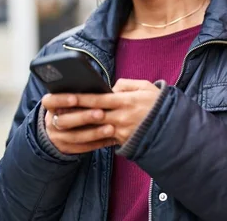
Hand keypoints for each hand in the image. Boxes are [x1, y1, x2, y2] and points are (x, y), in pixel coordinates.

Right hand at [42, 96, 116, 154]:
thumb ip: (81, 95)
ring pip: (75, 137)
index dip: (61, 100)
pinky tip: (111, 138)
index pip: (50, 101)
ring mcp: (58, 138)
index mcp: (51, 106)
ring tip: (111, 128)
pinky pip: (83, 147)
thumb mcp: (70, 99)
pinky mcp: (67, 149)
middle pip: (64, 121)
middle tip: (101, 113)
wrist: (59, 129)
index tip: (75, 98)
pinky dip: (98, 143)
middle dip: (83, 117)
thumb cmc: (72, 107)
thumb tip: (100, 90)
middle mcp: (51, 122)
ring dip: (94, 133)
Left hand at [43, 79, 160, 148]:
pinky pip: (102, 140)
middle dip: (71, 114)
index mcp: (125, 101)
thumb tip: (112, 87)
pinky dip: (88, 138)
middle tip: (53, 113)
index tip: (64, 95)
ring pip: (93, 130)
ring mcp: (121, 132)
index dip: (80, 97)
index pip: (97, 98)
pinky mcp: (122, 142)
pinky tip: (76, 136)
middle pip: (91, 116)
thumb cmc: (158, 104)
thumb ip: (127, 84)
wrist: (173, 127)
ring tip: (60, 125)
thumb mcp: (146, 87)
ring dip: (75, 128)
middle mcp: (121, 117)